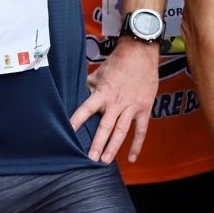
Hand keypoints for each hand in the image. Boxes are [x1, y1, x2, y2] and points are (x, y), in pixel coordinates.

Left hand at [69, 36, 157, 162]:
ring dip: (113, 147)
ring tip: (105, 160)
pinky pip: (141, 130)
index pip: (87, 108)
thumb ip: (90, 86)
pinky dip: (137, 144)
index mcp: (104, 92)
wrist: (141, 52)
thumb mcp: (100, 72)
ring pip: (121, 131)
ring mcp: (131, 106)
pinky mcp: (144, 108)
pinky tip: (131, 157)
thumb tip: (78, 94)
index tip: (69, 131)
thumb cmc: (119, 61)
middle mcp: (117, 102)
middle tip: (91, 158)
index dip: (77, 120)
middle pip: (105, 126)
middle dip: (97, 143)